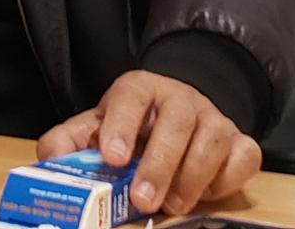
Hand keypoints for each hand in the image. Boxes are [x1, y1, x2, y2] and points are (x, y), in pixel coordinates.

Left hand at [37, 71, 260, 218]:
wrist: (179, 118)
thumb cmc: (133, 131)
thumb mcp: (96, 131)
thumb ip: (69, 142)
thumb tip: (50, 156)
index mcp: (141, 90)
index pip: (131, 95)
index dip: (121, 124)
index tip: (113, 156)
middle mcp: (180, 99)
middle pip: (176, 120)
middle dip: (159, 164)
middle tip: (143, 200)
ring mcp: (214, 118)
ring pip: (212, 140)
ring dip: (192, 178)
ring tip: (172, 204)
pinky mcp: (240, 142)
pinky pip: (243, 158)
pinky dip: (226, 180)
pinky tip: (205, 194)